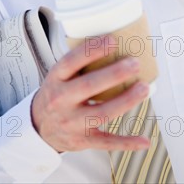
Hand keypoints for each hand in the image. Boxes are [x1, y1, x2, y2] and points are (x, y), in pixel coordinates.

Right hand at [31, 35, 149, 152]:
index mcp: (56, 79)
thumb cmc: (56, 93)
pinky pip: (107, 142)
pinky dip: (127, 142)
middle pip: (89, 86)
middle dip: (114, 74)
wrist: (39, 126)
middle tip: (134, 63)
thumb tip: (110, 42)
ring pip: (101, 113)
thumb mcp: (58, 75)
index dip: (92, 50)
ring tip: (144, 88)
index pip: (71, 61)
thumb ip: (78, 62)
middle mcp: (62, 100)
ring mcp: (72, 122)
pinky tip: (144, 139)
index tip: (112, 41)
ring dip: (126, 101)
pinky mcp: (83, 140)